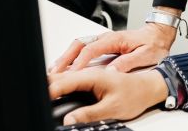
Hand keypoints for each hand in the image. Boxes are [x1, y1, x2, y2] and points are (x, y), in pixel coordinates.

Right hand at [47, 68, 167, 124]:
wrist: (150, 87)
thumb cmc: (136, 94)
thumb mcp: (114, 108)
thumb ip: (91, 114)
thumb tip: (71, 119)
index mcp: (96, 74)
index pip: (69, 77)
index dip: (54, 87)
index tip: (44, 95)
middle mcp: (93, 69)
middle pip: (65, 70)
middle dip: (50, 78)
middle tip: (37, 89)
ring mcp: (93, 70)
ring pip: (68, 69)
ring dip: (55, 75)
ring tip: (43, 84)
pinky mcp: (93, 74)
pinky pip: (73, 72)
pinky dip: (62, 76)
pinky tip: (57, 82)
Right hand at [50, 22, 176, 72]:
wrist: (158, 34)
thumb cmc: (153, 45)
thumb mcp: (146, 55)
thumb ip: (128, 62)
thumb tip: (111, 72)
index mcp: (115, 39)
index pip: (91, 50)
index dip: (80, 62)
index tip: (72, 73)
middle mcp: (106, 38)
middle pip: (79, 44)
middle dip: (66, 58)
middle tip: (56, 71)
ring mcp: (103, 40)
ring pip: (79, 45)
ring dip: (66, 57)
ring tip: (56, 70)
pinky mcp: (103, 44)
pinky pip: (83, 48)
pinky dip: (72, 56)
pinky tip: (67, 65)